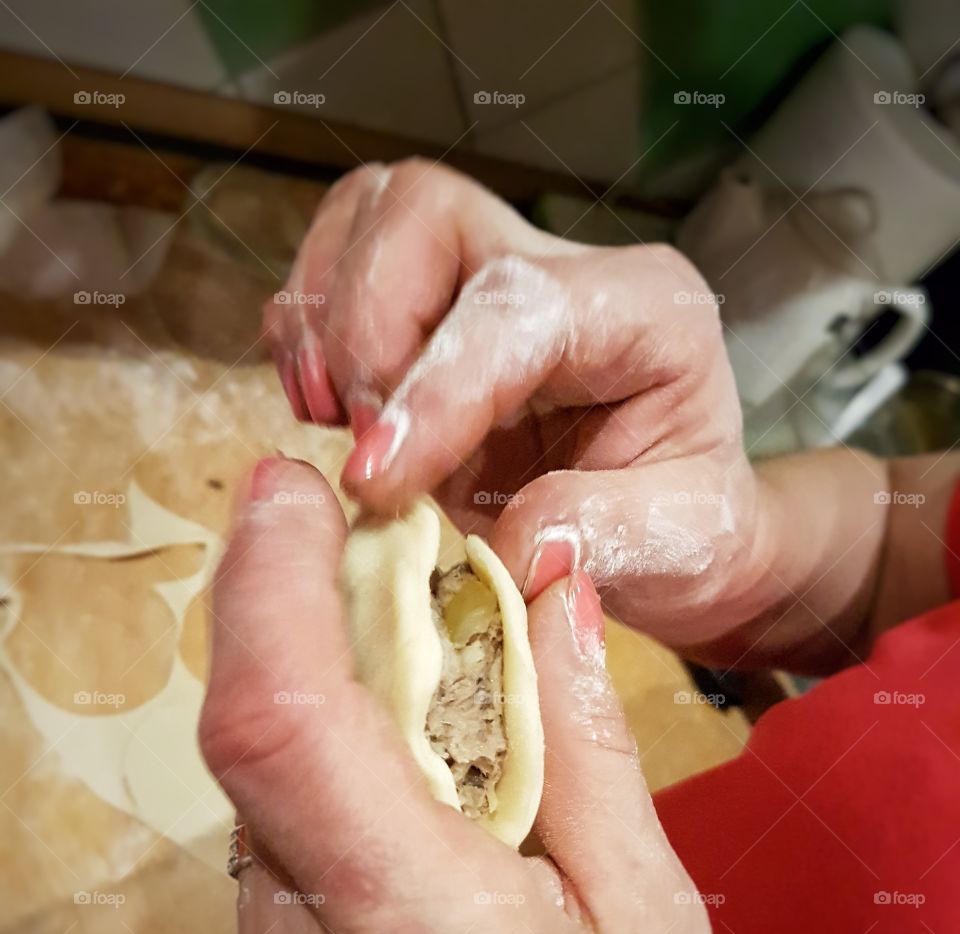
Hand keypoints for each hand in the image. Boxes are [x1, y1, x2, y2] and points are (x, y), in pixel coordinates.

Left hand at [200, 457, 773, 933]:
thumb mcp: (655, 921)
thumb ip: (585, 739)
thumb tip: (546, 588)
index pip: (282, 725)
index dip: (264, 584)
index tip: (289, 493)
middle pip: (257, 749)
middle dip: (303, 625)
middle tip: (381, 556)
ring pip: (260, 803)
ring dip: (324, 712)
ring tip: (419, 680)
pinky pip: (272, 866)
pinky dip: (325, 794)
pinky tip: (408, 796)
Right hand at [264, 159, 774, 653]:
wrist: (672, 536)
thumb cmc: (691, 533)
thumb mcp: (687, 546)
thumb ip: (609, 534)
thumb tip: (514, 545)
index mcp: (645, 310)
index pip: (515, 307)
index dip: (435, 388)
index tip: (378, 478)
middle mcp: (562, 271)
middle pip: (426, 212)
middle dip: (366, 326)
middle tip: (365, 446)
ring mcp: (489, 280)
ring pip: (372, 215)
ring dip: (323, 318)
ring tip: (332, 421)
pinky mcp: (432, 314)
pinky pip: (340, 266)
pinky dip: (306, 330)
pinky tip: (327, 410)